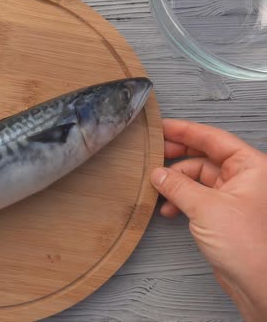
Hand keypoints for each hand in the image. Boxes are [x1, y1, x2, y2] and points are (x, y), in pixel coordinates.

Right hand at [150, 119, 266, 321]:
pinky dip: (180, 200)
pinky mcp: (223, 214)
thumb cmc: (247, 244)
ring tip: (157, 189)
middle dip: (177, 157)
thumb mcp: (205, 207)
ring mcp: (233, 196)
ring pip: (197, 178)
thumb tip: (158, 173)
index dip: (185, 131)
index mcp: (251, 166)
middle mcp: (245, 178)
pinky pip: (197, 196)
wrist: (258, 282)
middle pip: (205, 156)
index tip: (162, 127)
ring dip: (176, 183)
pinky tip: (168, 209)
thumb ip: (178, 185)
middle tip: (153, 153)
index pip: (213, 138)